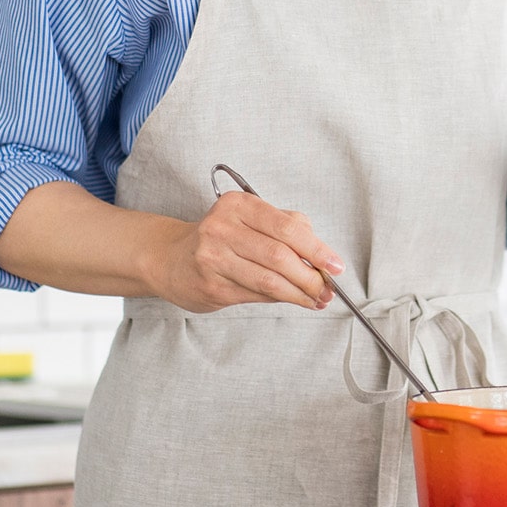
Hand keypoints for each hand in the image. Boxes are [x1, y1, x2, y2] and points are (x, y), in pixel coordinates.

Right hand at [144, 191, 341, 312]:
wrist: (171, 259)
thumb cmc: (222, 238)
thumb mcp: (252, 220)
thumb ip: (288, 230)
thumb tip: (323, 259)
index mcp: (239, 205)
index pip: (288, 228)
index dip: (318, 250)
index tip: (336, 266)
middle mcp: (222, 228)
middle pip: (280, 256)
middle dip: (311, 277)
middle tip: (328, 289)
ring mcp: (213, 257)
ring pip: (270, 280)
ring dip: (300, 294)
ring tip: (317, 299)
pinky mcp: (210, 285)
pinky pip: (255, 294)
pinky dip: (281, 300)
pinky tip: (295, 300)